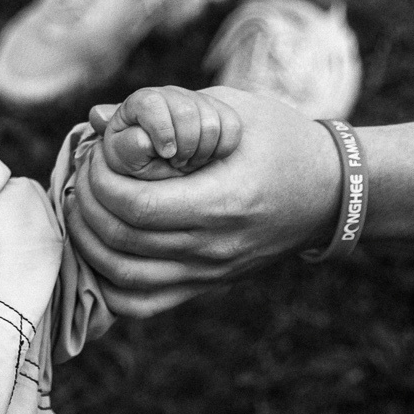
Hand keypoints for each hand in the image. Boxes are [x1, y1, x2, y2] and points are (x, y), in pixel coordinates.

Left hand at [67, 87, 345, 314]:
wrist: (331, 190)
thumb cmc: (281, 140)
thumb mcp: (231, 109)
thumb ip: (164, 109)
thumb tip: (96, 117)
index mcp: (224, 200)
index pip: (138, 206)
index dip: (101, 181)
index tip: (96, 155)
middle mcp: (216, 246)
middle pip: (123, 243)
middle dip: (87, 207)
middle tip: (82, 177)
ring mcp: (211, 272)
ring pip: (124, 279)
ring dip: (88, 244)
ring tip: (82, 208)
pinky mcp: (207, 285)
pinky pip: (143, 304)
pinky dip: (109, 283)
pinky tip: (101, 249)